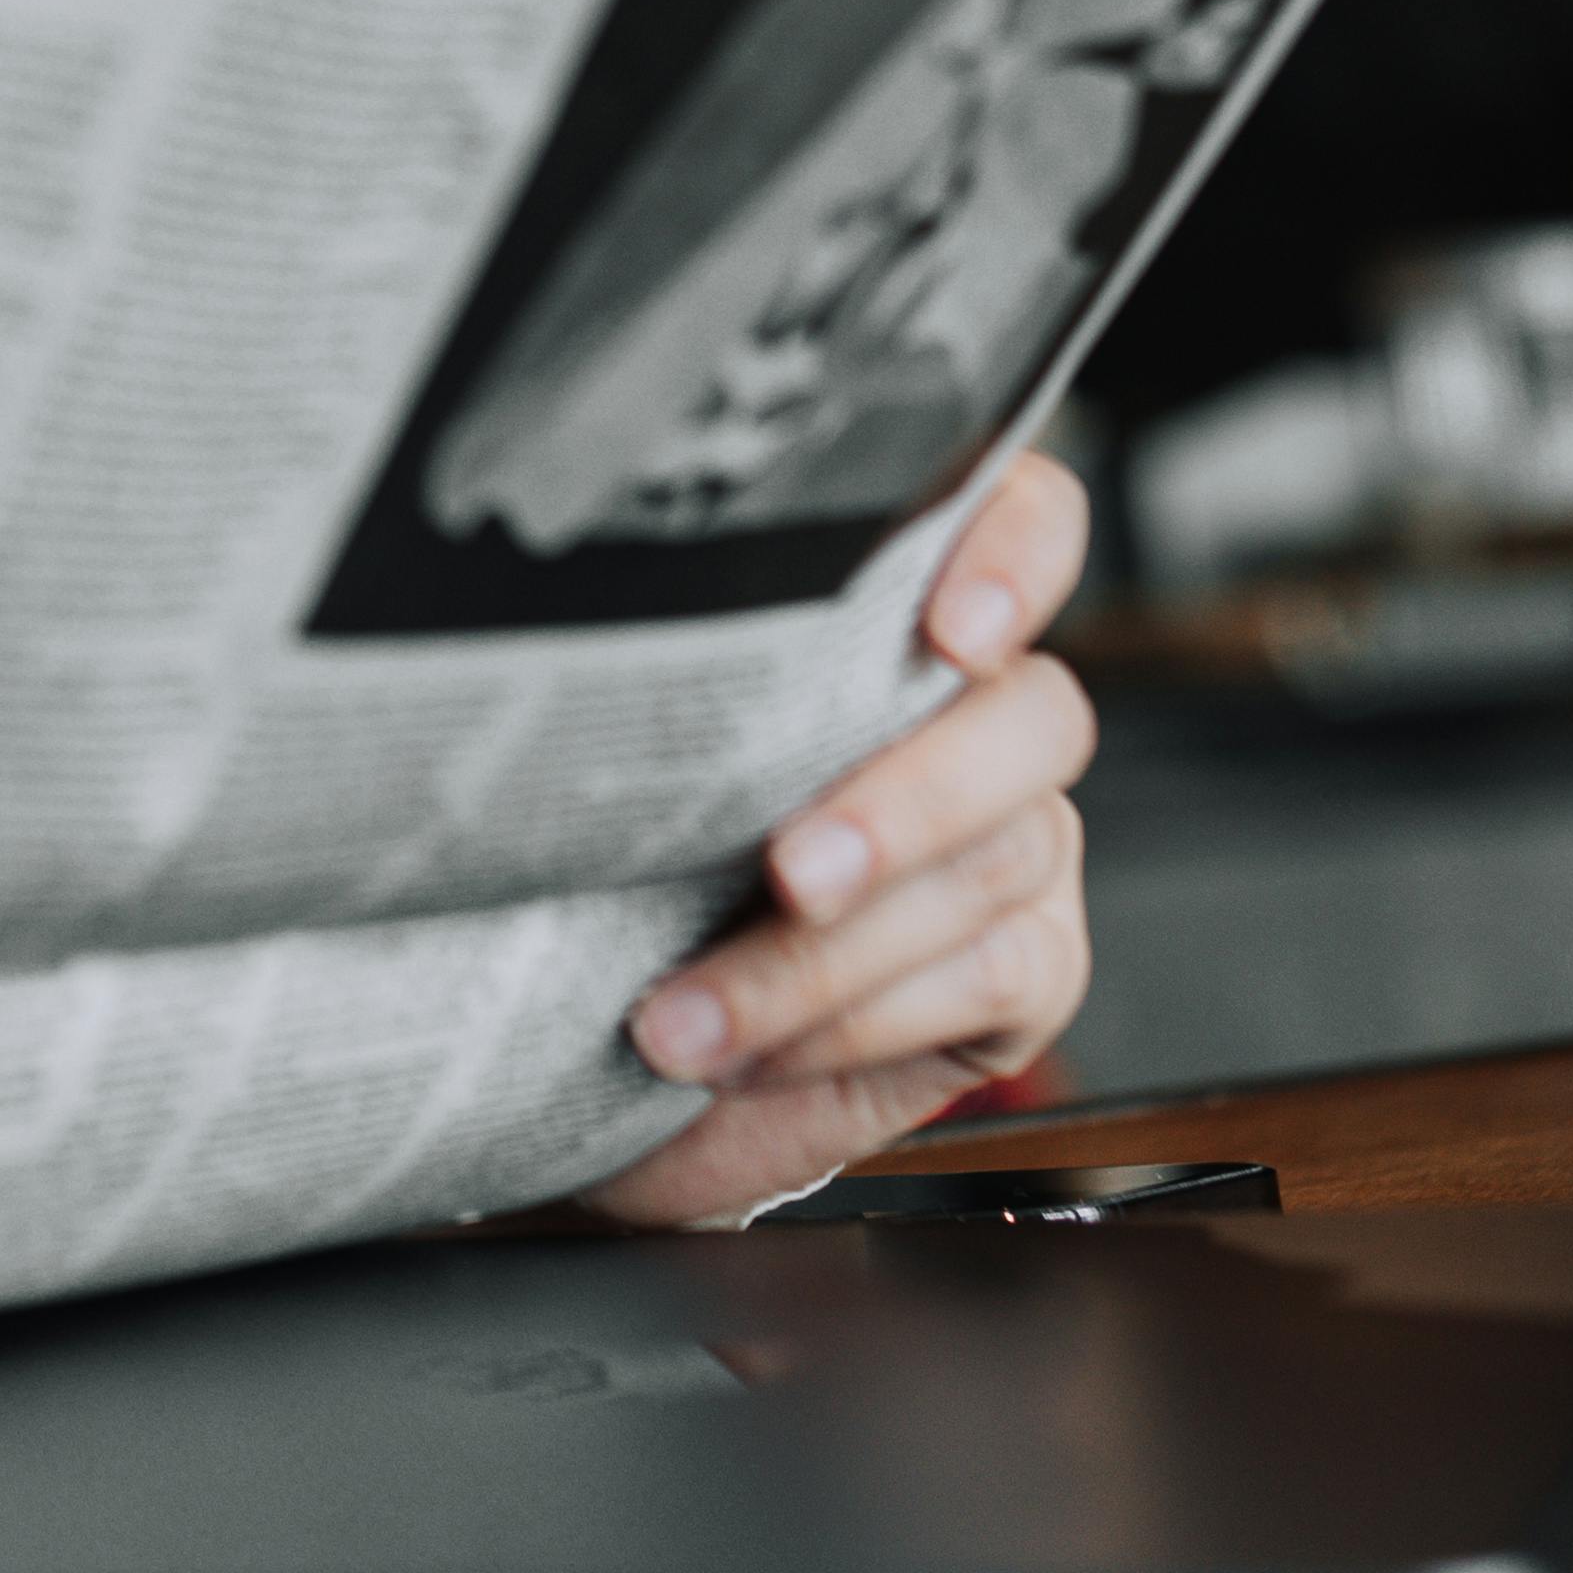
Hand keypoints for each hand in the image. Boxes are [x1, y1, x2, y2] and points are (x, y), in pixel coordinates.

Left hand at [583, 452, 1094, 1231]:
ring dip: (824, 954)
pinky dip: (848, 1024)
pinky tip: (739, 1052)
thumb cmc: (610, 863)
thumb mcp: (618, 755)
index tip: (952, 628)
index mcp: (900, 614)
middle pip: (1033, 717)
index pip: (1024, 520)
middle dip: (905, 802)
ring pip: (993, 864)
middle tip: (787, 871)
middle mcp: (988, 718)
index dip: (1015, 553)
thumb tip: (539, 648)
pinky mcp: (1028, 970)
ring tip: (681, 1016)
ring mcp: (1022, 841)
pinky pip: (990, 979)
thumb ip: (650, 683)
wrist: (613, 1049)